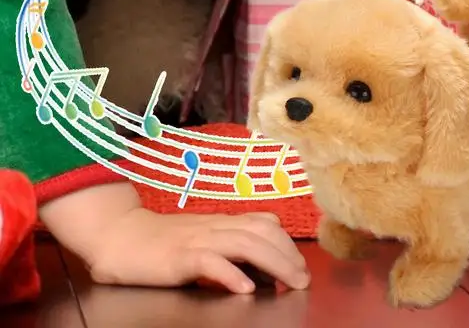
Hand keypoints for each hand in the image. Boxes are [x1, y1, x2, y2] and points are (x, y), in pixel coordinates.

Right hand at [87, 208, 308, 293]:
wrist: (120, 236)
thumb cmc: (162, 243)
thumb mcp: (203, 242)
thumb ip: (231, 252)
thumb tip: (263, 275)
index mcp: (223, 223)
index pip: (265, 224)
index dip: (287, 244)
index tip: (302, 267)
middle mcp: (215, 227)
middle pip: (262, 233)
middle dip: (288, 255)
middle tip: (304, 279)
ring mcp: (198, 240)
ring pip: (245, 244)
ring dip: (273, 263)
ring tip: (290, 283)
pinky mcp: (179, 257)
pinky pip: (210, 262)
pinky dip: (230, 274)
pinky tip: (245, 289)